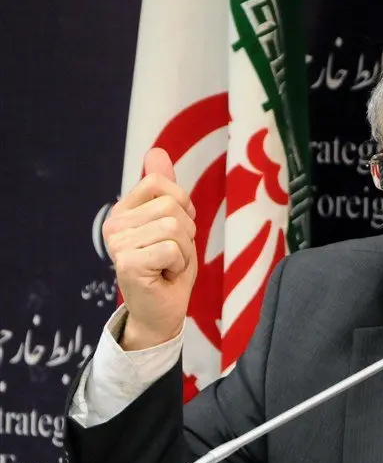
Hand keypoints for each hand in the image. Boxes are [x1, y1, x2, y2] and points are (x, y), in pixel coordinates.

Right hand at [103, 148, 197, 350]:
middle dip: (187, 234)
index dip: (182, 205)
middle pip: (172, 206)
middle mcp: (114, 224)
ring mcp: (118, 244)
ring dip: (185, 251)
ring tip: (169, 266)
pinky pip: (172, 249)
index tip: (176, 232)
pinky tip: (165, 276)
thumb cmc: (169, 268)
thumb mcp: (173, 223)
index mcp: (124, 210)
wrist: (162, 312)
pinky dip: (179, 265)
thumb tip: (157, 151)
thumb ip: (165, 189)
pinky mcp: (127, 263)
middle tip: (172, 256)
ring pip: (175, 227)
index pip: (161, 182)